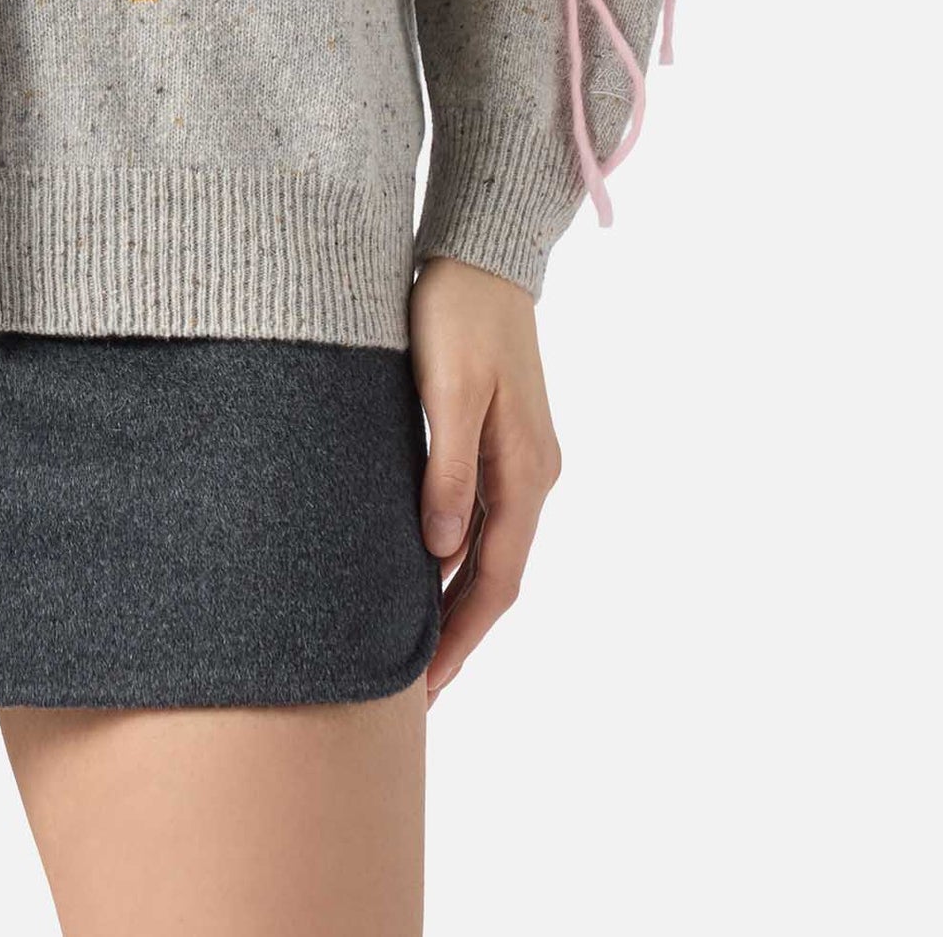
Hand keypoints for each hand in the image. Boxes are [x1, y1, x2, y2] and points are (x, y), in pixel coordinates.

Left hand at [410, 256, 562, 705]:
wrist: (478, 252)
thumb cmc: (456, 313)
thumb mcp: (447, 389)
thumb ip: (447, 469)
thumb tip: (441, 551)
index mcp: (526, 470)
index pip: (496, 579)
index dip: (461, 637)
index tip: (425, 688)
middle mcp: (532, 473)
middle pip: (497, 576)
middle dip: (458, 634)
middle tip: (412, 691)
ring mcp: (519, 457)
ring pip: (489, 550)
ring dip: (455, 599)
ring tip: (410, 645)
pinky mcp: (498, 438)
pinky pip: (481, 518)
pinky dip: (454, 556)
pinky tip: (421, 569)